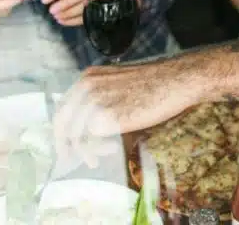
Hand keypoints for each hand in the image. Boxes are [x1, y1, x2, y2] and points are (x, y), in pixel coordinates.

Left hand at [54, 63, 194, 166]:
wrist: (176, 81)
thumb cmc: (157, 83)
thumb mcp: (120, 85)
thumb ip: (102, 98)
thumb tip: (93, 125)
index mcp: (88, 77)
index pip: (64, 105)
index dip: (63, 127)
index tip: (67, 142)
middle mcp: (86, 87)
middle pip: (62, 120)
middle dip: (63, 143)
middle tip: (68, 159)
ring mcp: (94, 101)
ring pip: (73, 133)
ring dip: (81, 151)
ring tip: (93, 161)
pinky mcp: (106, 117)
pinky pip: (88, 141)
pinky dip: (93, 151)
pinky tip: (107, 153)